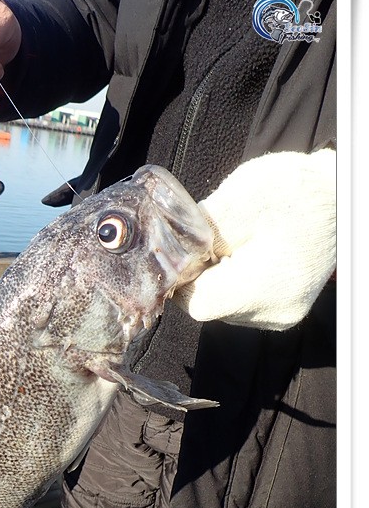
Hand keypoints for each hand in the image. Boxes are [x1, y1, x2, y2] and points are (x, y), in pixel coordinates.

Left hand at [173, 149, 335, 329]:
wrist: (340, 196)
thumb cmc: (297, 191)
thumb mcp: (240, 198)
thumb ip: (198, 229)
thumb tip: (167, 247)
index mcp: (265, 289)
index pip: (198, 303)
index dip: (181, 277)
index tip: (182, 251)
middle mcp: (274, 313)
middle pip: (209, 306)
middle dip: (199, 274)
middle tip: (208, 239)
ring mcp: (281, 315)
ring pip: (223, 305)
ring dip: (215, 277)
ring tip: (233, 242)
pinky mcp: (283, 310)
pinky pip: (241, 302)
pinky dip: (233, 280)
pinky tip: (244, 254)